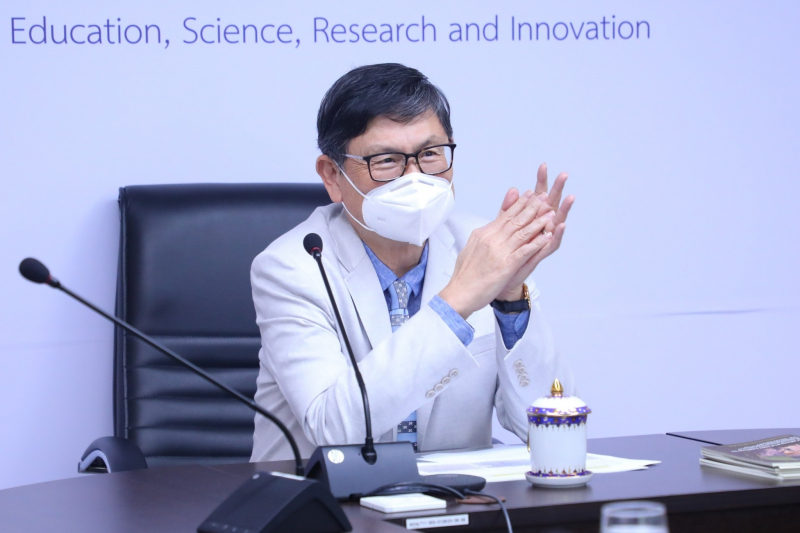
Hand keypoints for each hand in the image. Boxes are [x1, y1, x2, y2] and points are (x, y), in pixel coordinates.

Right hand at [439, 191, 554, 318]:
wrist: (459, 293)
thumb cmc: (465, 274)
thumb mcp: (472, 247)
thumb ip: (483, 235)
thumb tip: (488, 226)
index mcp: (483, 234)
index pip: (505, 215)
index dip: (519, 204)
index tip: (529, 194)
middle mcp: (491, 239)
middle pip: (515, 220)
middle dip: (532, 207)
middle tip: (544, 196)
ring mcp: (499, 251)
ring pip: (522, 232)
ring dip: (539, 222)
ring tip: (551, 213)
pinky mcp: (505, 265)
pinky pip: (524, 251)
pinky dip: (537, 243)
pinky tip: (547, 237)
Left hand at [496, 163, 574, 300]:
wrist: (501, 277)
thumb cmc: (505, 252)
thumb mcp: (504, 227)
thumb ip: (508, 208)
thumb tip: (514, 189)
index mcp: (530, 219)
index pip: (537, 196)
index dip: (540, 182)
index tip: (543, 165)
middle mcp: (539, 228)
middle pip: (550, 205)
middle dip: (557, 190)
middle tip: (564, 175)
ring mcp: (542, 241)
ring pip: (555, 223)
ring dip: (563, 210)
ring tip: (569, 197)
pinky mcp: (541, 254)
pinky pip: (552, 243)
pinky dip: (556, 234)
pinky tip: (560, 224)